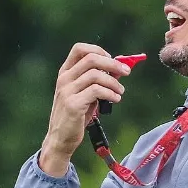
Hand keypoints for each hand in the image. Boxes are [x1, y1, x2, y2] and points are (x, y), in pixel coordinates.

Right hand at [39, 43, 135, 175]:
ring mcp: (67, 91)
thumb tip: (119, 67)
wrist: (61, 138)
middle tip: (126, 72)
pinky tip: (115, 99)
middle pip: (91, 59)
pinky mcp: (73, 104)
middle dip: (112, 64)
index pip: (79, 49)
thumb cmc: (76, 115)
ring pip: (96, 75)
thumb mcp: (86, 93)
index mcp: (65, 72)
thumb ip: (98, 80)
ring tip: (120, 92)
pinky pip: (97, 91)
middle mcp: (64, 79)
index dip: (99, 50)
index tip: (112, 60)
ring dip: (114, 82)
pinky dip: (110, 94)